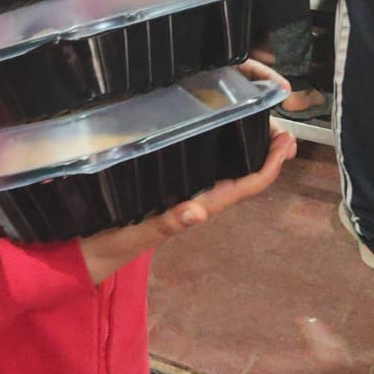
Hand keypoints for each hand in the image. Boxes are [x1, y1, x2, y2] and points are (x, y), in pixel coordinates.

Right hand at [77, 61, 296, 284]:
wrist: (88, 252)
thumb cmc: (113, 240)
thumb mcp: (137, 231)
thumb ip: (166, 223)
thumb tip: (198, 214)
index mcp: (197, 206)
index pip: (246, 187)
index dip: (269, 165)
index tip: (285, 140)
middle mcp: (198, 198)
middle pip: (245, 175)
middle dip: (266, 152)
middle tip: (281, 124)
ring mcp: (185, 192)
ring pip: (228, 170)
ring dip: (248, 148)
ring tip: (261, 121)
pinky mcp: (168, 185)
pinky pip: (203, 167)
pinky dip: (218, 147)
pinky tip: (216, 129)